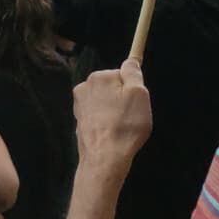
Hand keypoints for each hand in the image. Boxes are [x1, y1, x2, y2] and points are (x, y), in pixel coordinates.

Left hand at [73, 58, 151, 173]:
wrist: (104, 157)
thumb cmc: (125, 124)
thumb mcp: (139, 94)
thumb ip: (133, 73)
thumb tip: (130, 61)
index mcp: (98, 77)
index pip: (122, 74)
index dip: (133, 89)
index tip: (136, 103)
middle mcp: (84, 86)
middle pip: (112, 88)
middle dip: (123, 99)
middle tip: (131, 116)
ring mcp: (79, 104)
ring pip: (105, 102)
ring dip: (114, 111)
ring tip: (121, 126)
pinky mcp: (79, 120)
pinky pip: (99, 116)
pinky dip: (106, 122)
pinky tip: (112, 133)